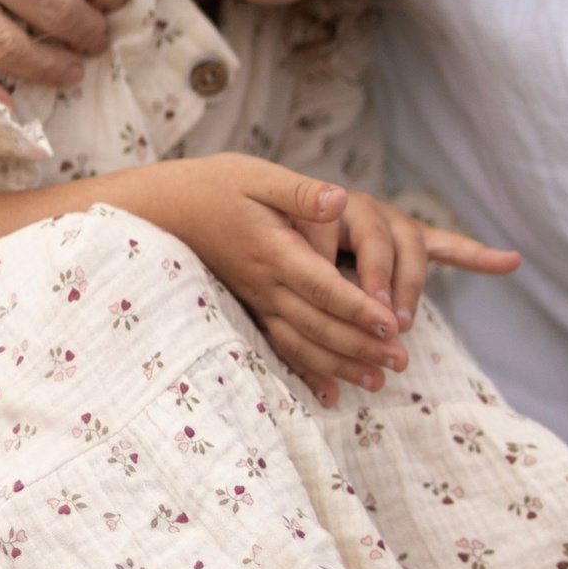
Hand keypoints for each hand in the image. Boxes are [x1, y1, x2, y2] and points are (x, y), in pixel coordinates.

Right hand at [119, 159, 519, 407]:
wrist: (165, 210)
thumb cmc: (216, 185)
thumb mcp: (257, 175)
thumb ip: (300, 191)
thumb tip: (339, 198)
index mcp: (273, 250)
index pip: (321, 287)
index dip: (357, 308)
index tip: (391, 325)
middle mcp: (265, 284)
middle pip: (317, 325)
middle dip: (360, 347)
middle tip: (401, 362)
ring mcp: (257, 301)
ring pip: (301, 344)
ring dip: (341, 366)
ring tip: (378, 382)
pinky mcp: (252, 309)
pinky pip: (280, 348)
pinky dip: (307, 372)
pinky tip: (330, 394)